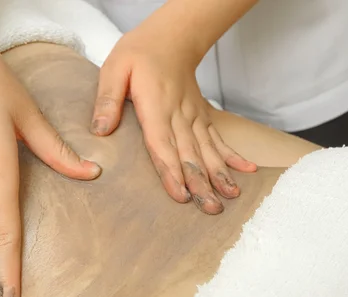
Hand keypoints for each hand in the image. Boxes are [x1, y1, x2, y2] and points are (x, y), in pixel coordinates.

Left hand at [91, 21, 255, 213]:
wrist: (171, 36)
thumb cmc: (139, 52)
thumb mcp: (115, 69)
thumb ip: (108, 100)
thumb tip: (100, 131)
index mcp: (155, 106)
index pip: (162, 145)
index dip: (171, 171)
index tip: (181, 195)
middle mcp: (178, 114)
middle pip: (189, 154)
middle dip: (200, 183)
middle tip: (210, 208)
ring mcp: (193, 115)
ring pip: (207, 149)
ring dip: (219, 174)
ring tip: (230, 196)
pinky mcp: (201, 114)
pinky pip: (217, 137)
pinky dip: (231, 154)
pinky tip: (247, 170)